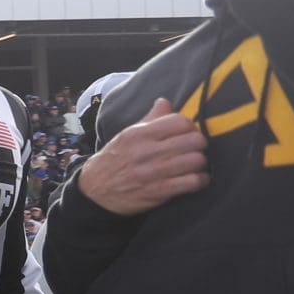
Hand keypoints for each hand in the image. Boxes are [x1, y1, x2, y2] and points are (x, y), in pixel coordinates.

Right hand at [77, 97, 208, 215]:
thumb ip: (149, 119)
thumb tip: (164, 101)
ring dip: (200, 164)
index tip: (186, 134)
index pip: (180, 121)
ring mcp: (152, 172)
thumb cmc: (114, 160)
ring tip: (193, 166)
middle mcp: (146, 151)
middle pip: (193, 140)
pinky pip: (192, 182)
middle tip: (193, 150)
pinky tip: (193, 179)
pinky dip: (199, 181)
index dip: (189, 127)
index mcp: (138, 134)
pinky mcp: (158, 192)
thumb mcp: (126, 136)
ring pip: (196, 160)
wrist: (93, 190)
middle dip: (198, 145)